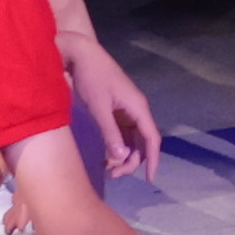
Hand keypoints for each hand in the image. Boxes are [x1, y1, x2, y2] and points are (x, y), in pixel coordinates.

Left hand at [76, 43, 166, 179]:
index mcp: (138, 108)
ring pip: (132, 139)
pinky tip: (105, 156)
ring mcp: (126, 110)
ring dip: (124, 155)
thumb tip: (121, 157)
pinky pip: (122, 133)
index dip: (152, 159)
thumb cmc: (91, 78)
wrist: (81, 55)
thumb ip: (110, 132)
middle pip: (142, 142)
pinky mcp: (116, 110)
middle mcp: (136, 110)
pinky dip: (117, 146)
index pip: (152, 138)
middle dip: (132, 161)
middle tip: (114, 175)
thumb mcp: (99, 107)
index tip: (150, 179)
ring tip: (107, 168)